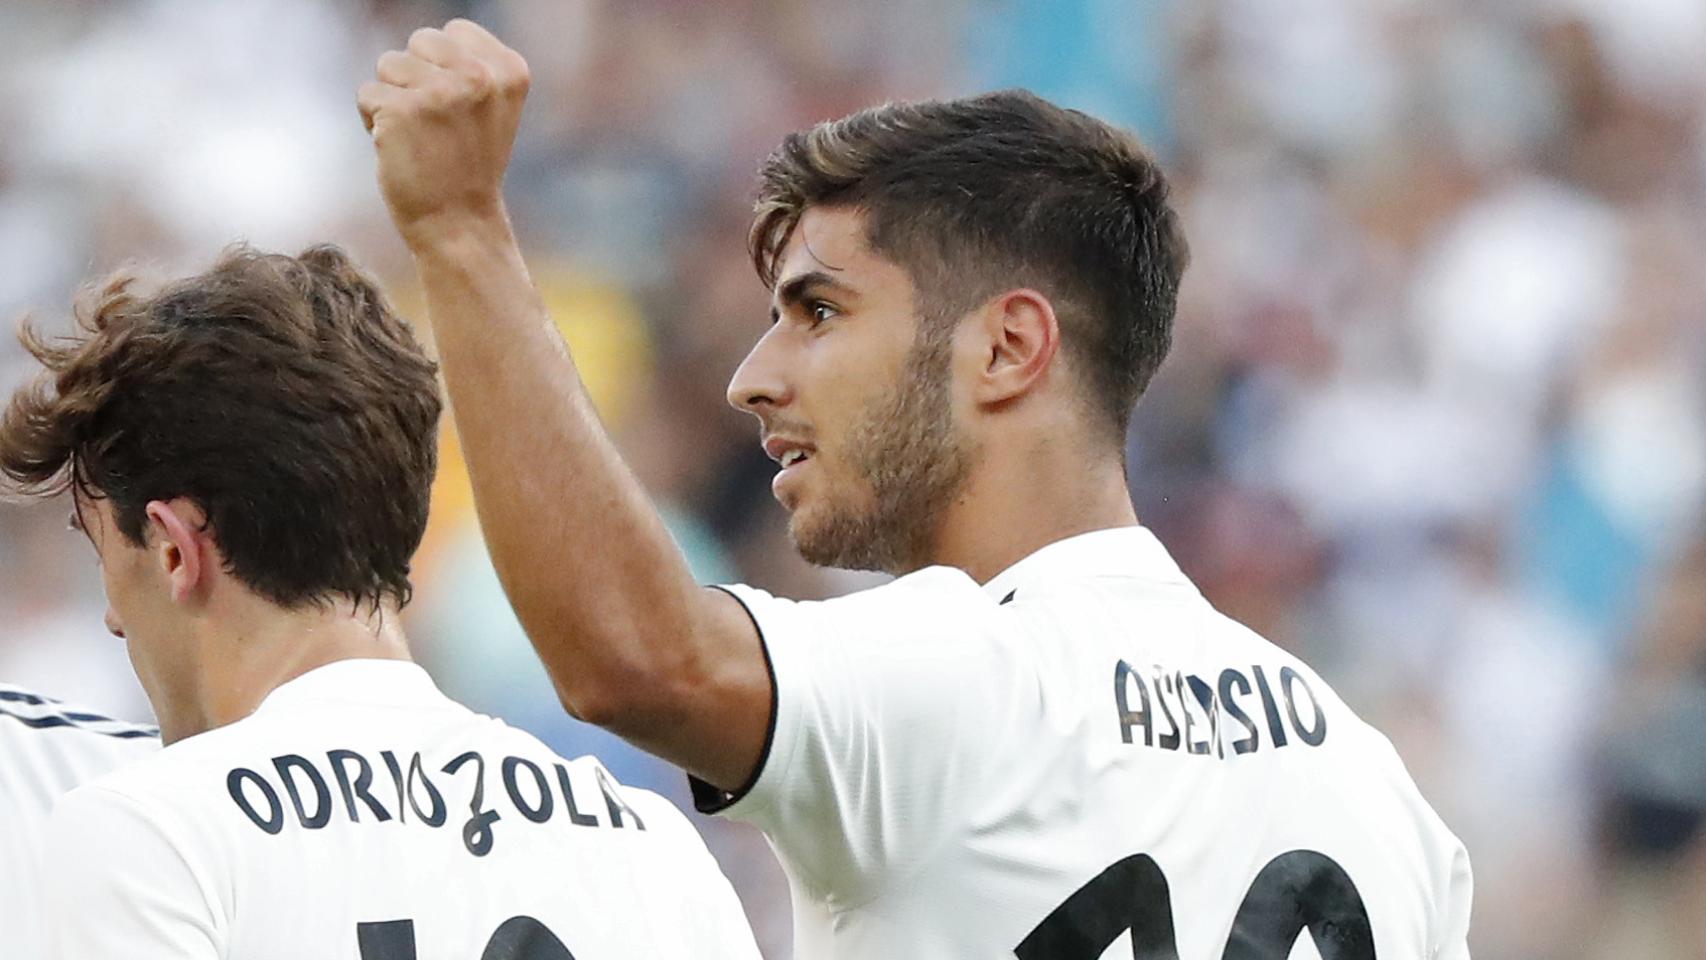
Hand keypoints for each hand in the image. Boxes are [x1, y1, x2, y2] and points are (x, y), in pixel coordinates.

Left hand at [358, 19, 529, 250]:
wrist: (458, 225)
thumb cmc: (468, 165)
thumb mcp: (489, 107)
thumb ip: (470, 64)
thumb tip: (424, 36)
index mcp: (509, 70)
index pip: (453, 31)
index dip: (444, 67)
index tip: (459, 109)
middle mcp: (479, 75)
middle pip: (419, 41)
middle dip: (416, 77)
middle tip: (436, 125)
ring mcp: (440, 91)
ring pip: (388, 64)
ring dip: (393, 99)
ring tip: (418, 137)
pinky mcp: (402, 110)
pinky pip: (367, 95)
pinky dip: (373, 123)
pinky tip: (400, 149)